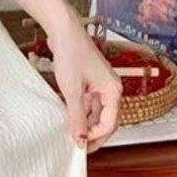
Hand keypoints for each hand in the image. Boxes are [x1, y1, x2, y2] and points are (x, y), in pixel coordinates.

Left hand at [47, 19, 121, 151]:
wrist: (63, 30)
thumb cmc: (71, 54)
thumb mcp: (72, 90)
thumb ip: (76, 117)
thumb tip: (79, 139)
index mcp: (113, 91)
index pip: (110, 124)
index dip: (95, 137)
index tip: (79, 146)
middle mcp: (111, 89)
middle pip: (106, 120)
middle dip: (93, 134)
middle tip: (77, 146)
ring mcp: (100, 85)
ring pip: (96, 112)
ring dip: (86, 124)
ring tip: (70, 134)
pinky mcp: (90, 81)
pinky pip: (89, 103)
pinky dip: (80, 112)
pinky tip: (68, 118)